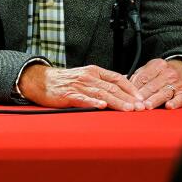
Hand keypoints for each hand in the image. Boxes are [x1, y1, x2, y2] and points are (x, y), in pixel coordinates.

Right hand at [17, 63, 145, 110]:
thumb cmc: (64, 82)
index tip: (141, 98)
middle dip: (128, 98)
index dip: (131, 88)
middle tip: (140, 107)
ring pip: (101, 93)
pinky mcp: (68, 95)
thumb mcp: (86, 77)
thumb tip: (122, 85)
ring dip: (116, 102)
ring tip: (128, 109)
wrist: (41, 81)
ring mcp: (78, 86)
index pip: (118, 78)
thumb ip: (102, 81)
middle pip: (112, 87)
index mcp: (94, 71)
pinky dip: (93, 102)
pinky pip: (83, 99)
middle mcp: (89, 77)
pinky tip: (102, 107)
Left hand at [129, 58, 181, 109]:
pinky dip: (175, 103)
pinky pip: (180, 99)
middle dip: (142, 96)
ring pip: (164, 93)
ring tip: (147, 106)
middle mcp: (169, 73)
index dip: (134, 88)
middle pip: (152, 86)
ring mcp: (178, 83)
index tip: (127, 96)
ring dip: (155, 100)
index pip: (143, 77)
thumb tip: (121, 81)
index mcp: (158, 65)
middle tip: (135, 104)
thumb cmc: (161, 74)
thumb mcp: (150, 70)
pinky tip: (169, 106)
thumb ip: (137, 76)